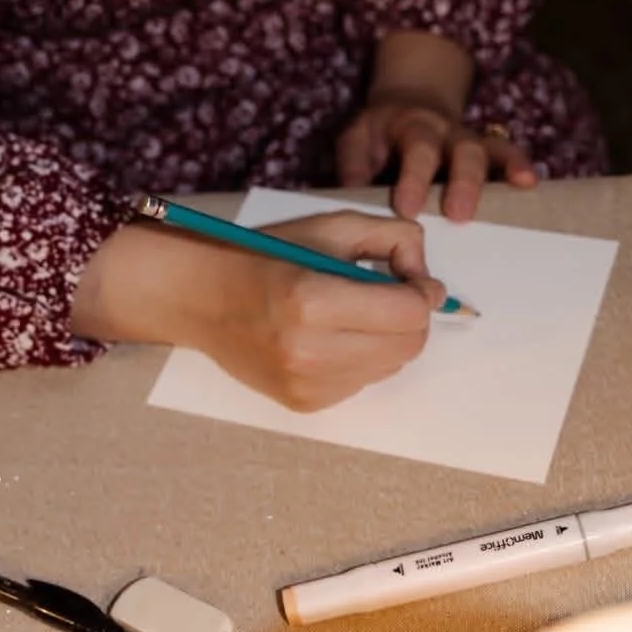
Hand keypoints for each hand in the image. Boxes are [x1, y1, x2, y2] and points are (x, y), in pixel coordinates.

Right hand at [69, 211, 443, 411]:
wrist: (202, 299)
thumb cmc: (265, 256)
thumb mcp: (330, 227)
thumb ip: (393, 239)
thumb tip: (429, 283)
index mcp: (313, 301)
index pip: (410, 312)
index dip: (419, 289)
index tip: (406, 274)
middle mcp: (310, 352)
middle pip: (409, 345)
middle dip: (409, 315)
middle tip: (384, 290)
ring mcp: (307, 385)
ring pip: (391, 366)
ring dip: (387, 337)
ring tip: (350, 311)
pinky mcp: (305, 404)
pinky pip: (364, 382)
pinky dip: (362, 357)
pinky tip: (331, 335)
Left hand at [338, 94, 538, 221]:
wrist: (409, 101)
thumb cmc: (379, 132)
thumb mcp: (357, 139)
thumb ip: (353, 166)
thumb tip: (348, 200)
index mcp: (411, 128)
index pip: (415, 151)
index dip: (413, 179)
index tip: (408, 209)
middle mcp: (445, 131)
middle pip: (460, 151)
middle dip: (462, 182)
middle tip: (458, 215)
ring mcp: (468, 139)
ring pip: (486, 151)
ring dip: (498, 173)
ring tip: (514, 190)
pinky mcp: (486, 148)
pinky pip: (507, 152)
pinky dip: (518, 165)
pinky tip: (529, 183)